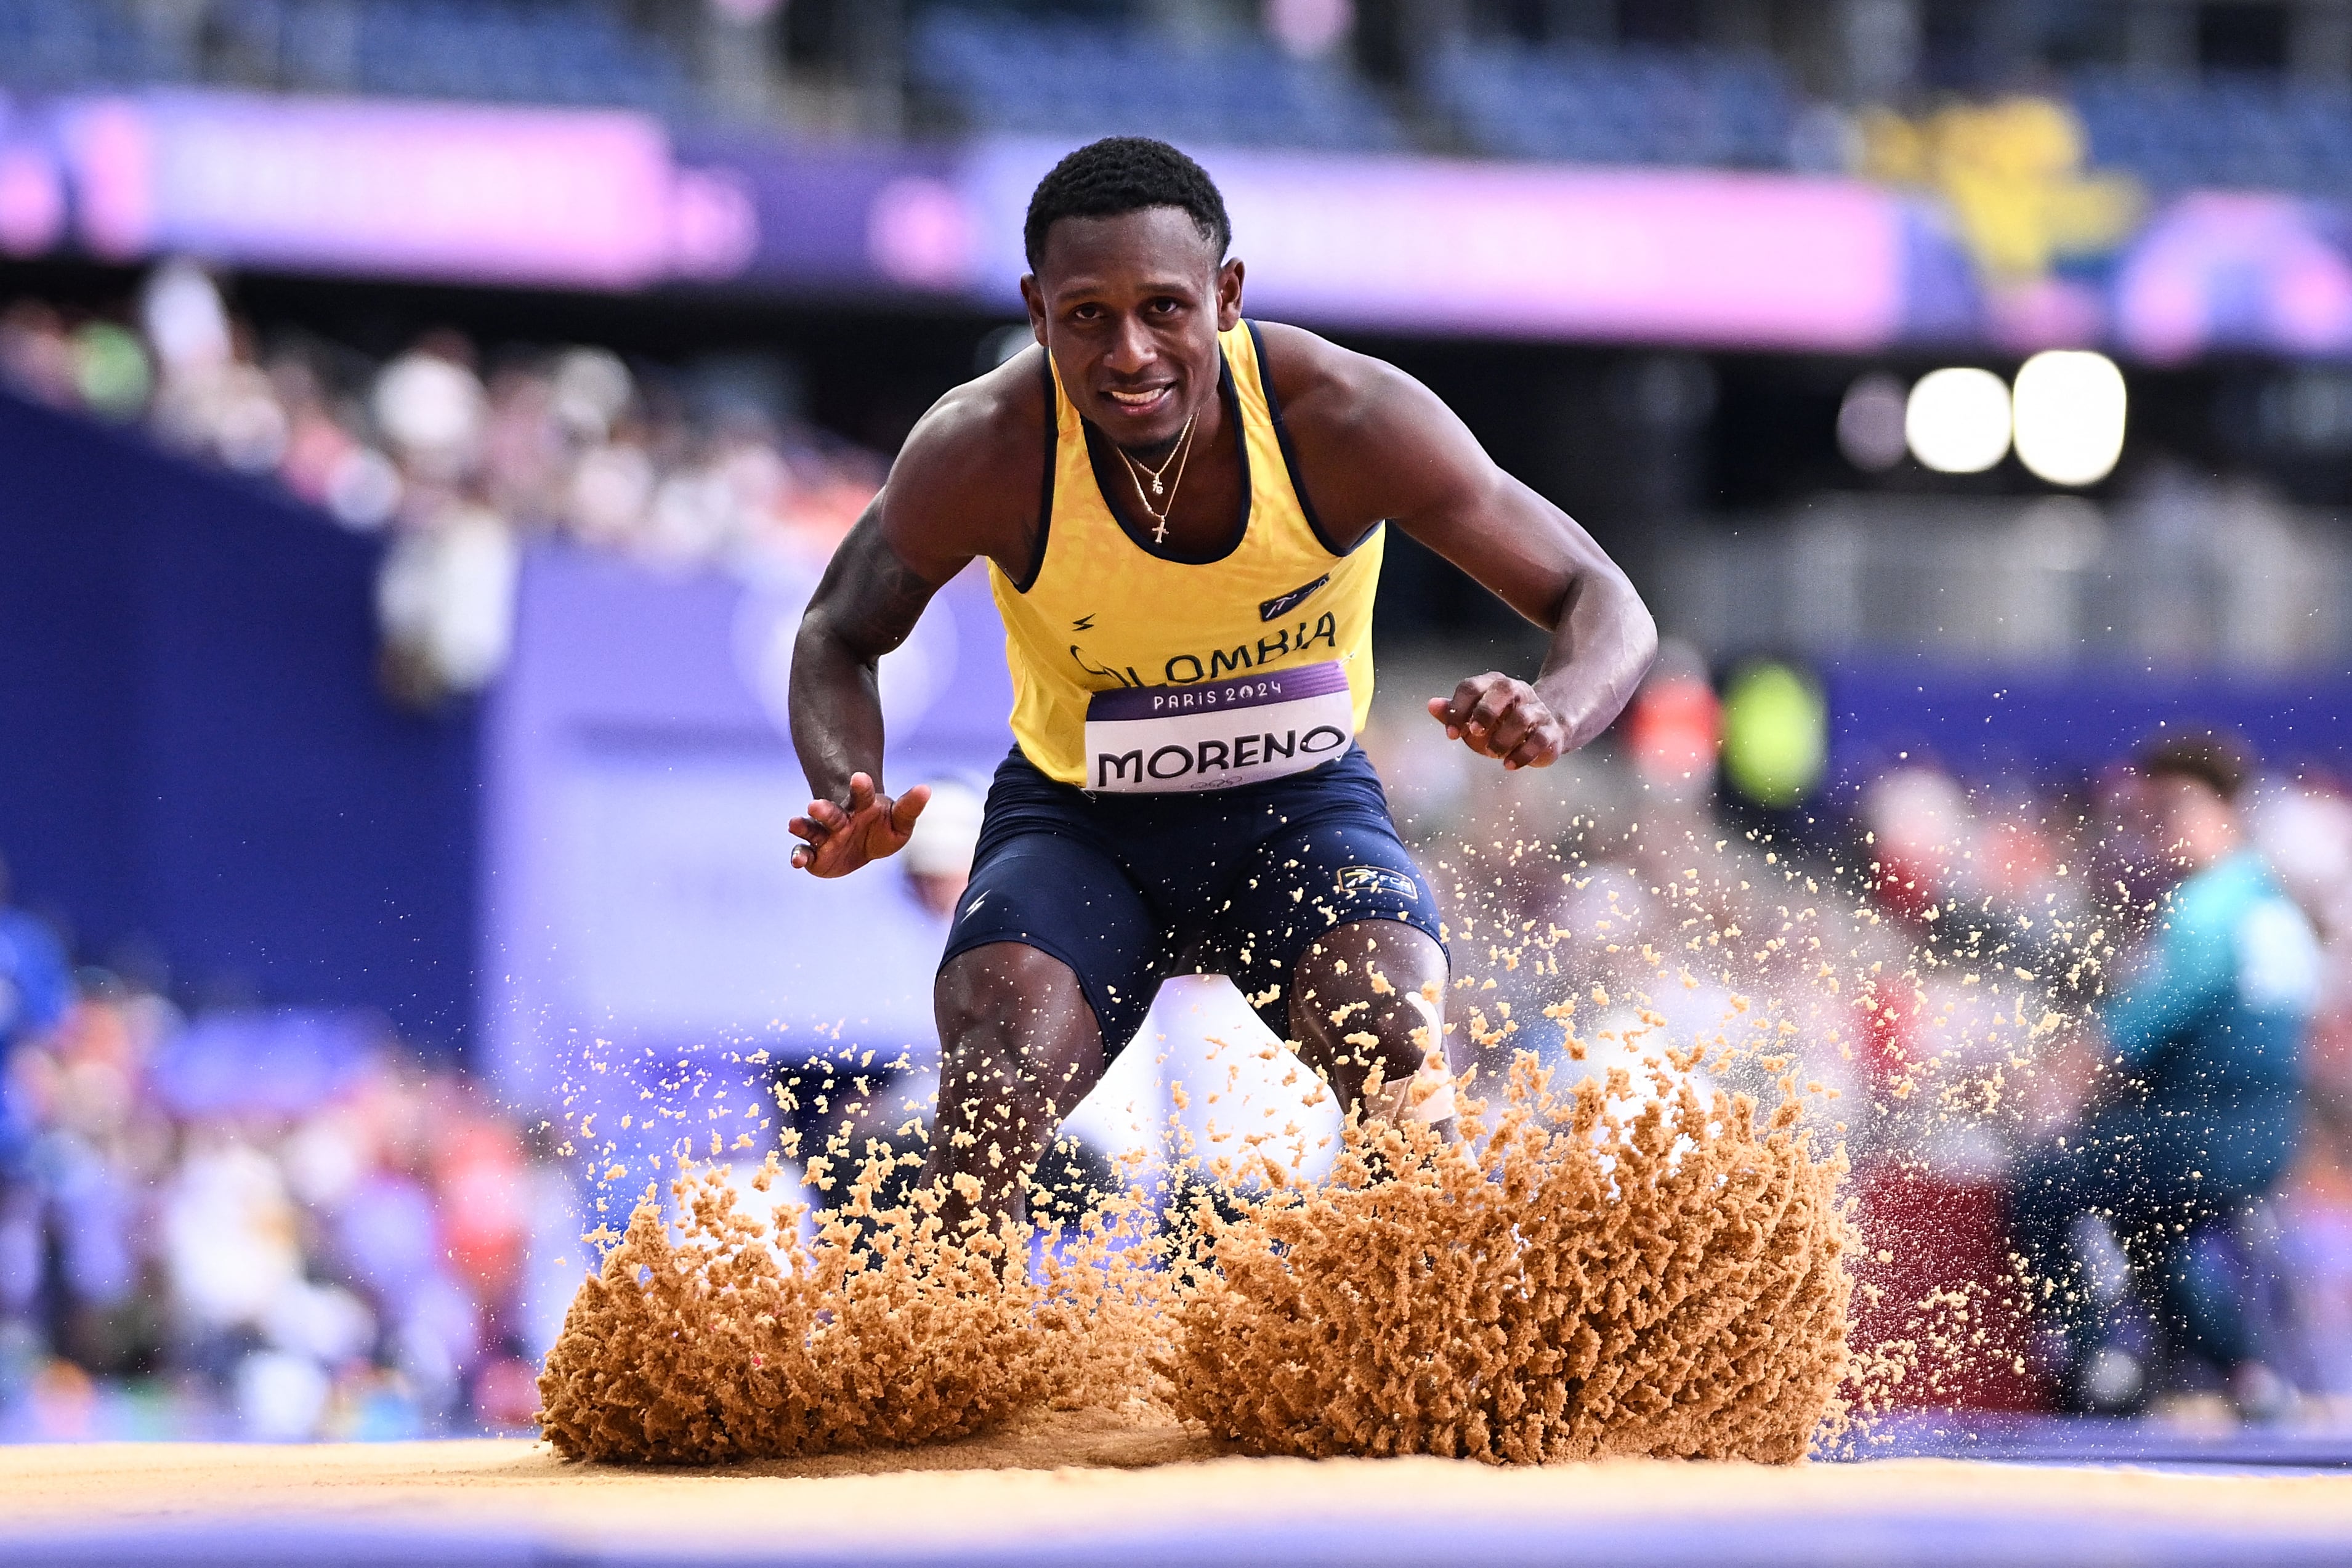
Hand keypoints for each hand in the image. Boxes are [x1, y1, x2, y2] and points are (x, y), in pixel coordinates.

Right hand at [789, 773, 930, 876]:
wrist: (865, 847)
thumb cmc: (883, 828)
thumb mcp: (901, 821)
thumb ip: (910, 806)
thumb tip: (927, 788)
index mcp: (862, 807)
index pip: (862, 795)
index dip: (861, 786)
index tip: (859, 776)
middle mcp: (840, 819)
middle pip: (831, 813)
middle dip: (823, 809)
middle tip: (814, 805)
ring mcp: (826, 836)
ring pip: (812, 830)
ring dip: (803, 827)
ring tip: (793, 823)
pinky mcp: (816, 855)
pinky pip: (804, 853)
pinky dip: (799, 856)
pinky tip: (797, 862)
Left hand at [1428, 674, 1566, 770]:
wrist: (1541, 733)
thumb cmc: (1498, 726)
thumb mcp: (1472, 720)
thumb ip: (1452, 713)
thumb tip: (1431, 704)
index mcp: (1493, 685)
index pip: (1472, 686)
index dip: (1459, 708)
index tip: (1450, 734)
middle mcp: (1518, 692)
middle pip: (1504, 689)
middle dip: (1486, 711)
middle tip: (1474, 733)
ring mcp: (1537, 710)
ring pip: (1523, 717)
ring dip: (1503, 738)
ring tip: (1491, 753)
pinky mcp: (1551, 731)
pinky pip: (1540, 740)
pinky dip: (1522, 754)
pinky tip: (1508, 765)